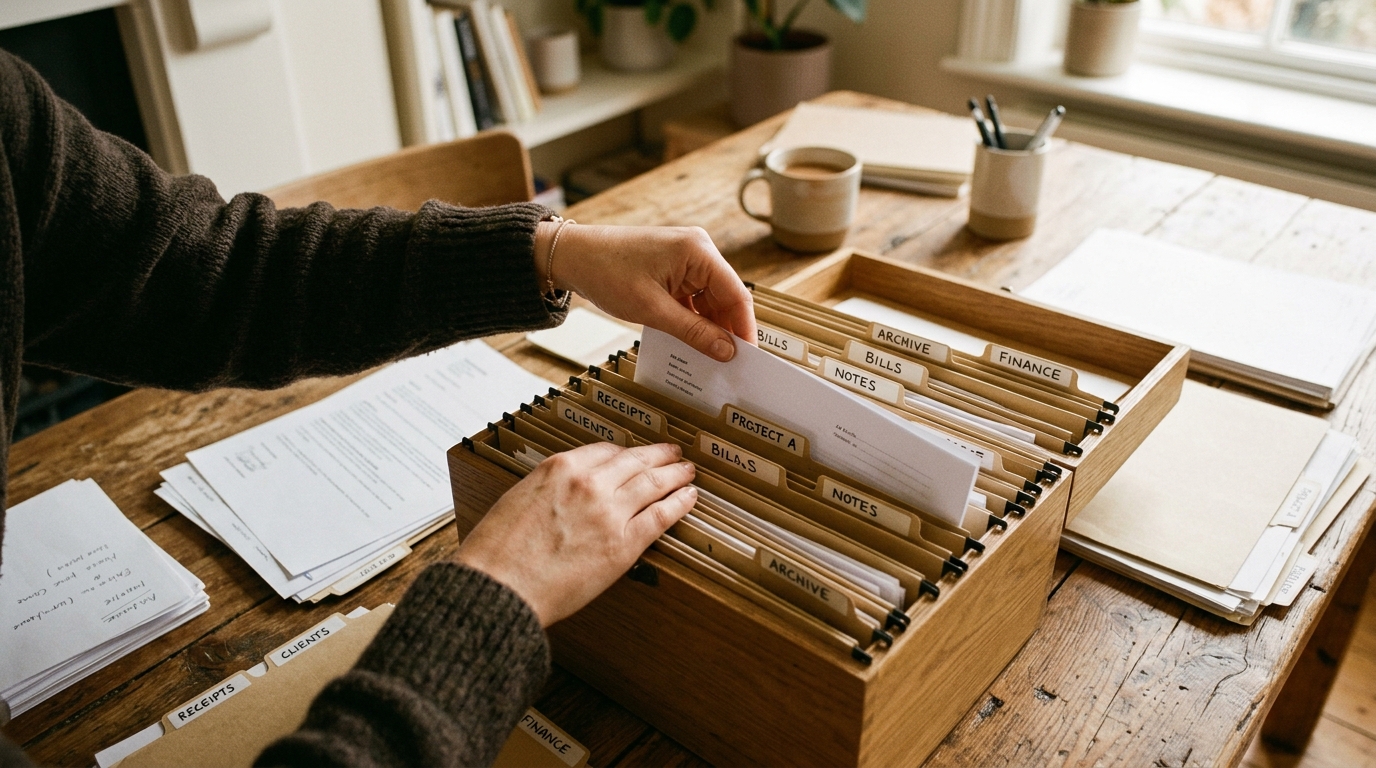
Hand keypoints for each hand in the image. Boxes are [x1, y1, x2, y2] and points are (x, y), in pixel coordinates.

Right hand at [455, 442, 696, 625]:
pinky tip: (689, 498)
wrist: (500, 586)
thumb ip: (548, 489)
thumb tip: (564, 494)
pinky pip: (661, 516)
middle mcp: (588, 483)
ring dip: (675, 474)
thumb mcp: (517, 498)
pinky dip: (679, 503)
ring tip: (687, 471)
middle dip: (657, 456)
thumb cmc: (497, 552)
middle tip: (672, 453)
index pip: (604, 451)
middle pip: (634, 461)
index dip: (625, 453)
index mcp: (559, 468)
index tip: (633, 455)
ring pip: (653, 483)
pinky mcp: (623, 544)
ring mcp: (609, 511)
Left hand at [535, 223, 755, 361]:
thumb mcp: (652, 309)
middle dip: (727, 330)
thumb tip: (727, 351)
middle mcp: (698, 250)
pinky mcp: (673, 269)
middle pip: (725, 298)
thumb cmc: (606, 272)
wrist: (571, 256)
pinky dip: (693, 320)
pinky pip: (692, 298)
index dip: (745, 328)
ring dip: (709, 328)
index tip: (748, 358)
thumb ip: (693, 331)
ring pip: (709, 301)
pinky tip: (692, 343)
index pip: (736, 294)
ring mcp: (686, 259)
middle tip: (731, 366)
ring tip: (711, 359)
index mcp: (698, 251)